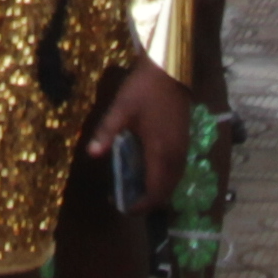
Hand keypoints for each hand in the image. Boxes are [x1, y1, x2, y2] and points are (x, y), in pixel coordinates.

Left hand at [88, 60, 194, 210]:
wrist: (170, 71)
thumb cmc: (144, 89)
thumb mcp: (121, 109)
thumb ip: (107, 132)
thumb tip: (92, 153)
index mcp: (160, 152)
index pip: (156, 192)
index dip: (142, 206)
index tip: (124, 207)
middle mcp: (175, 156)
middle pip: (166, 192)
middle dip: (148, 201)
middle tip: (125, 199)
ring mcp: (183, 149)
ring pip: (173, 182)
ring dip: (157, 191)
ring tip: (134, 188)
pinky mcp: (184, 141)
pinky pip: (176, 171)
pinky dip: (164, 179)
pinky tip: (148, 171)